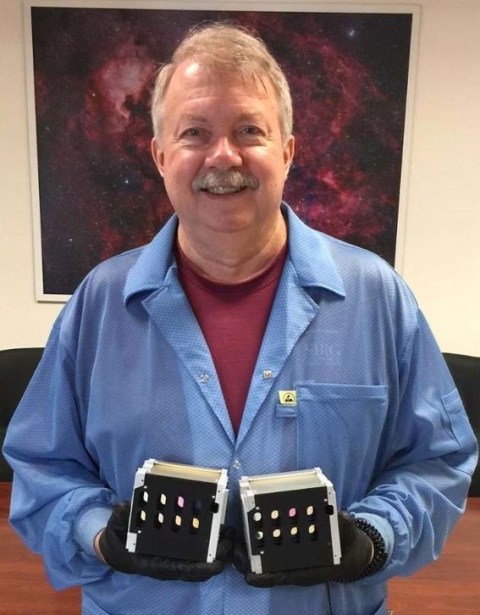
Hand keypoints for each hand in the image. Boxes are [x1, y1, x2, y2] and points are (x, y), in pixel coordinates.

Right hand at [97, 502, 233, 581]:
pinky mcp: (179, 549)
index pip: (184, 570)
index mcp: (157, 563)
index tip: (218, 562)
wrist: (117, 547)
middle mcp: (170, 564)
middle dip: (218, 556)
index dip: (202, 568)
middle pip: (201, 568)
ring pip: (203, 561)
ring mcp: (176, 558)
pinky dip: (211, 542)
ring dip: (218, 549)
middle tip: (229, 537)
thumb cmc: (119, 540)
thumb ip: (120, 517)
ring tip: (229, 531)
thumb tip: (123, 507)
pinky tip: (218, 528)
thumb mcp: (117, 526)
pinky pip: (199, 550)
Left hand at [233, 511, 372, 586]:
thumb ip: (345, 527)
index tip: (249, 577)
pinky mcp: (285, 544)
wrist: (347, 550)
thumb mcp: (348, 535)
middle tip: (234, 551)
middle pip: (265, 568)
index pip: (282, 575)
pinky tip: (245, 527)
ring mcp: (288, 555)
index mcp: (307, 568)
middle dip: (248, 562)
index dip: (265, 577)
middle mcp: (294, 564)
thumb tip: (342, 517)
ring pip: (263, 557)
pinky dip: (255, 539)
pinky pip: (267, 545)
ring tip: (234, 539)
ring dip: (248, 551)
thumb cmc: (345, 545)